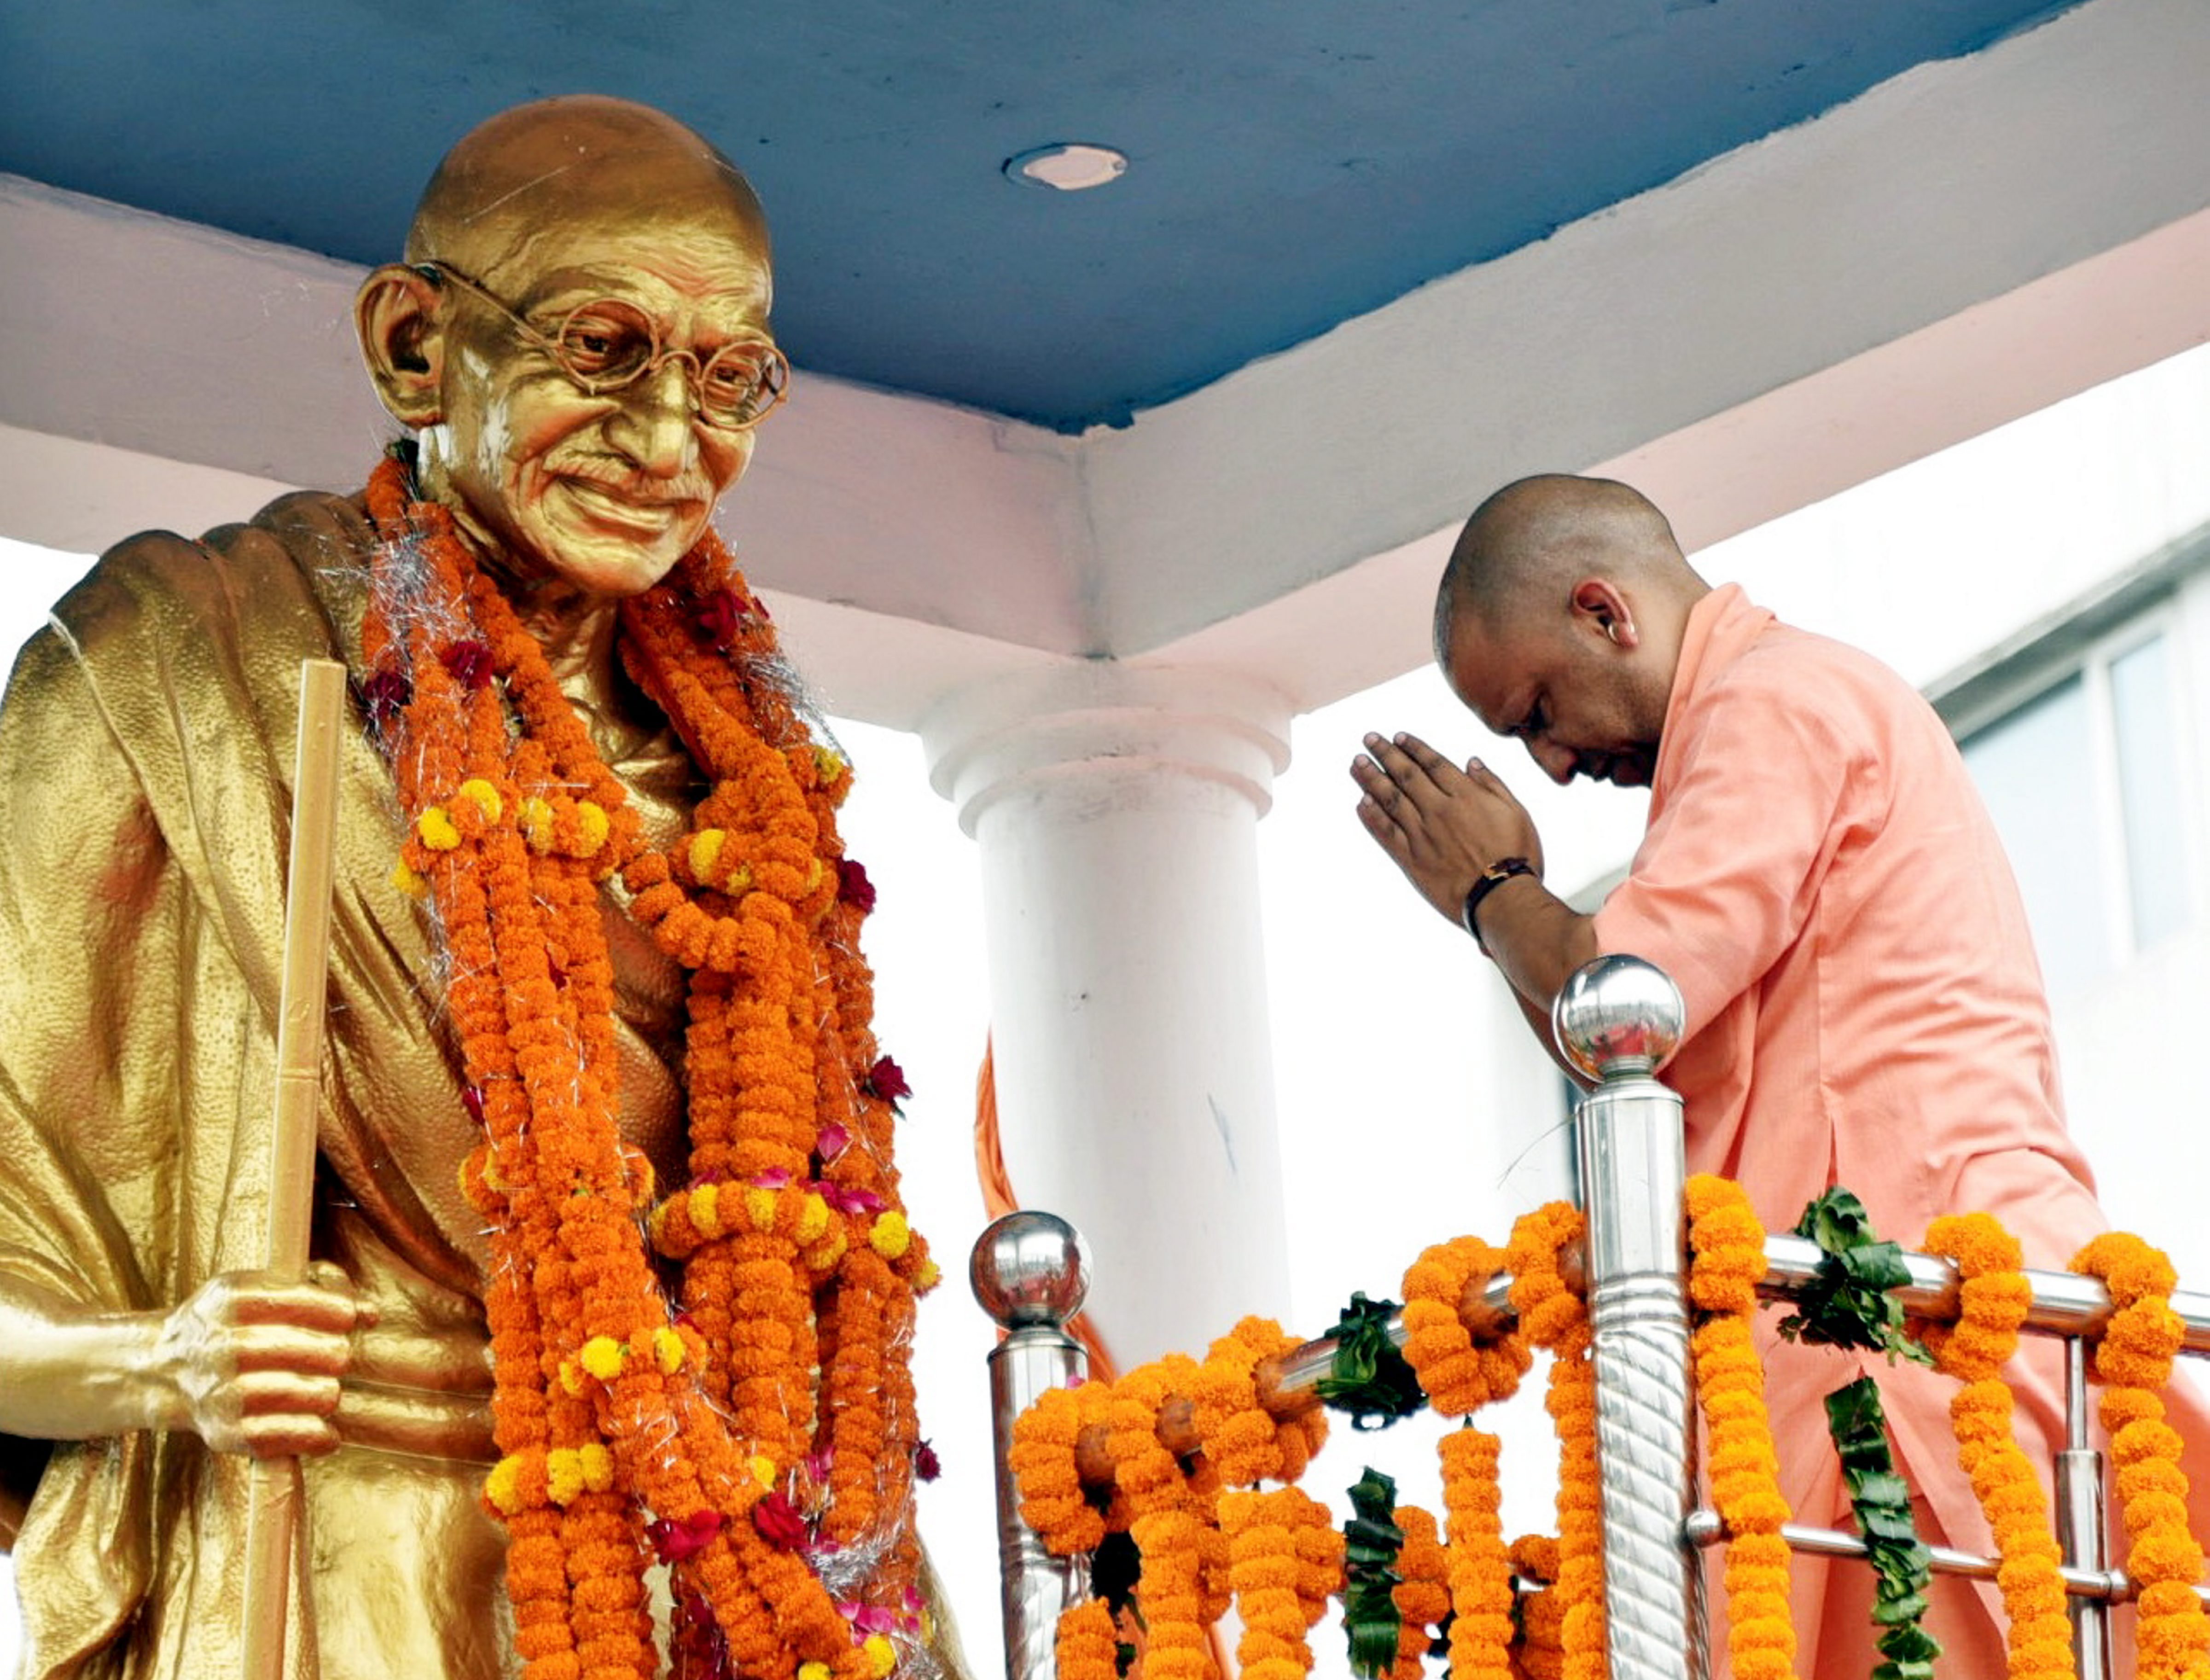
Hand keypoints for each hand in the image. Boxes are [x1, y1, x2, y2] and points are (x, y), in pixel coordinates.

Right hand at [149, 1263, 373, 1456]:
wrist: (163, 1370)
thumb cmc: (229, 1322)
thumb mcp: (259, 1285)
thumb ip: (320, 1286)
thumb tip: (370, 1314)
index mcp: (234, 1300)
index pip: (314, 1304)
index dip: (342, 1312)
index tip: (346, 1319)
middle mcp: (226, 1347)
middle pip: (329, 1352)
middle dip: (338, 1353)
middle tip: (329, 1356)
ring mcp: (225, 1394)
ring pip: (320, 1395)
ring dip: (328, 1392)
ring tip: (319, 1387)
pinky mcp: (227, 1435)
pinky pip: (297, 1437)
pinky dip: (319, 1433)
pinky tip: (322, 1426)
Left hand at [1351, 732, 1544, 923]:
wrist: (1501, 896)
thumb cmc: (1516, 856)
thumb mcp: (1516, 812)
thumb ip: (1492, 785)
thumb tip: (1472, 763)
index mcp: (1464, 796)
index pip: (1433, 763)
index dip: (1414, 748)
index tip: (1399, 737)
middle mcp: (1438, 810)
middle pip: (1406, 775)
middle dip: (1386, 754)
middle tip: (1369, 740)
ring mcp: (1421, 834)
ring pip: (1390, 799)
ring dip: (1371, 779)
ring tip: (1357, 763)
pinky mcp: (1411, 858)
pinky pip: (1385, 832)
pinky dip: (1371, 816)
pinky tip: (1361, 803)